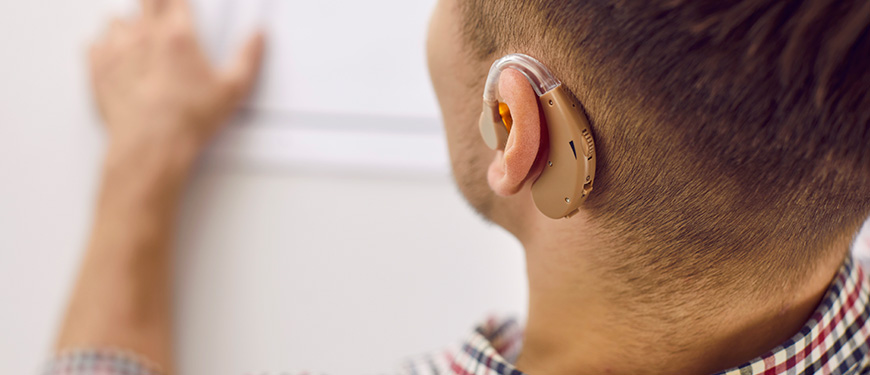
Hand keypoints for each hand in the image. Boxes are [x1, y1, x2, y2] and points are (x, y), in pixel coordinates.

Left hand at [90, 0, 263, 172]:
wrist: (151, 147)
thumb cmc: (188, 121)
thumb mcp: (234, 89)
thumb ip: (248, 56)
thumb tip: (258, 36)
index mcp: (178, 35)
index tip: (181, 2)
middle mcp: (144, 36)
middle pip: (146, 1)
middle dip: (155, 3)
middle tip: (162, 11)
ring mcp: (117, 50)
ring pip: (116, 19)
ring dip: (128, 24)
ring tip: (140, 38)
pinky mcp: (99, 70)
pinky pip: (95, 44)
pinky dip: (105, 46)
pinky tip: (116, 56)